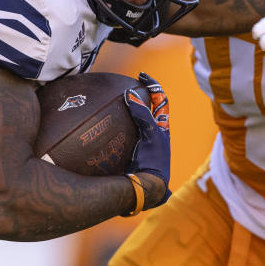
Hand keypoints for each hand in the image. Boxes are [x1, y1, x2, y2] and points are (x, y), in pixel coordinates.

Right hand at [124, 72, 170, 206]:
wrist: (145, 189)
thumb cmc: (152, 162)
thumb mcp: (151, 136)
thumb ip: (142, 115)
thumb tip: (130, 94)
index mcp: (162, 129)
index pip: (161, 102)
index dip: (153, 87)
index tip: (141, 76)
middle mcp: (154, 136)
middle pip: (149, 110)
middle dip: (140, 97)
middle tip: (127, 87)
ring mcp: (142, 145)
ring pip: (136, 123)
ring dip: (128, 112)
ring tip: (113, 103)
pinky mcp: (130, 154)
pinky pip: (123, 135)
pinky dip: (115, 127)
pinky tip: (102, 127)